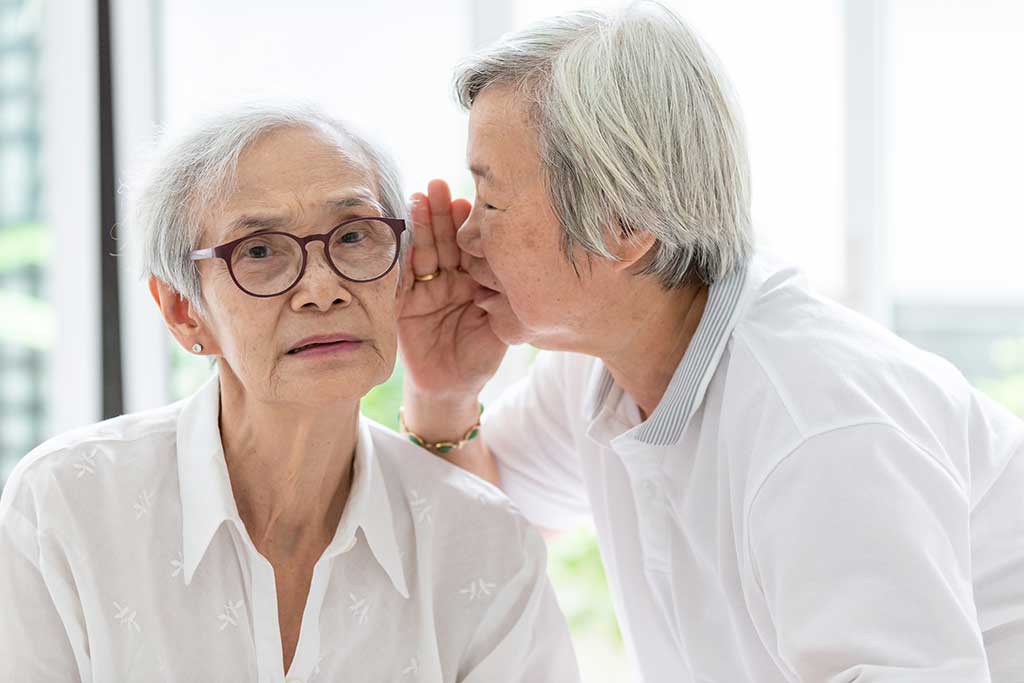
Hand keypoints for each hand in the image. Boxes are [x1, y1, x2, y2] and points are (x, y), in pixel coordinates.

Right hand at [397, 179, 507, 399]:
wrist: (452, 388)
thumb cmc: (480, 357)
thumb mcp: (502, 326)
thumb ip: (506, 299)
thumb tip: (522, 268)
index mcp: (474, 279)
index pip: (470, 246)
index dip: (467, 224)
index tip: (469, 200)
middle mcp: (449, 279)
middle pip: (444, 240)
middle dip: (440, 212)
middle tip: (439, 185)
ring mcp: (425, 289)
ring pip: (422, 252)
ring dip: (419, 225)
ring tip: (419, 198)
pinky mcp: (404, 305)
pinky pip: (402, 278)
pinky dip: (401, 257)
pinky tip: (399, 234)